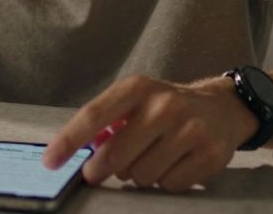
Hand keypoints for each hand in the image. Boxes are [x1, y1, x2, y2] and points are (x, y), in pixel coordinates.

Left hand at [42, 75, 258, 191]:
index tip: (50, 162)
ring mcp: (190, 130)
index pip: (93, 115)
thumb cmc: (165, 107)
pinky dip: (164, 182)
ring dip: (138, 176)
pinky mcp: (210, 154)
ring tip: (150, 158)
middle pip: (114, 155)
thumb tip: (77, 153)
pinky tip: (173, 164)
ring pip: (141, 176)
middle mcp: (164, 105)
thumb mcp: (136, 100)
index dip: (68, 141)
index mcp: (138, 87)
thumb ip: (107, 121)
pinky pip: (168, 186)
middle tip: (99, 172)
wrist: (222, 107)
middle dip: (100, 170)